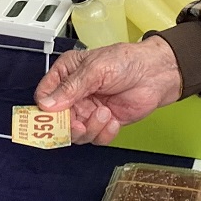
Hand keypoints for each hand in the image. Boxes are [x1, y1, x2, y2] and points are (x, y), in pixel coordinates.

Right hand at [35, 37, 183, 142]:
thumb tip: (47, 104)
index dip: (45, 110)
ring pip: (76, 134)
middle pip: (57, 121)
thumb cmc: (126, 61)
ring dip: (90, 128)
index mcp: (66, 75)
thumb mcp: (95, 69)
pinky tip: (113, 120)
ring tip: (105, 113)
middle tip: (79, 125)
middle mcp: (74, 95)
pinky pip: (95, 139)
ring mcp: (88, 110)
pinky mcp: (103, 123)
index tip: (53, 116)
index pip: (44, 97)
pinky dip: (104, 133)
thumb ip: (71, 87)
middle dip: (69, 126)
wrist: (156, 73)